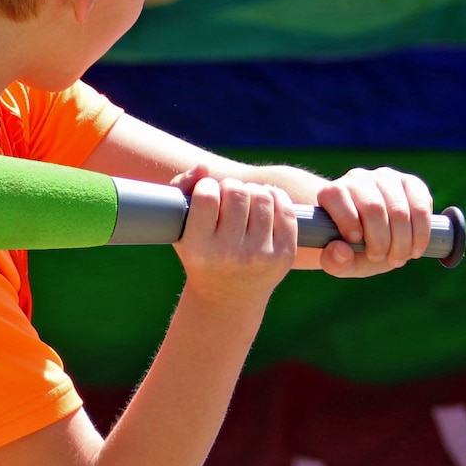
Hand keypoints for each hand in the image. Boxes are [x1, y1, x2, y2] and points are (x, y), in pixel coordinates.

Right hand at [171, 169, 297, 306]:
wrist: (228, 297)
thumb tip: (204, 167)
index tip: (207, 192)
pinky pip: (285, 209)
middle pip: (236, 192)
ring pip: (262, 196)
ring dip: (253, 190)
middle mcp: (230, 254)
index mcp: (199, 248)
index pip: (207, 196)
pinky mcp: (284, 255)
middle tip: (228, 197)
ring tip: (246, 199)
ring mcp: (260, 255)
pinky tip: (266, 201)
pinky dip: (276, 197)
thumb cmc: (201, 254)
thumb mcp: (180, 229)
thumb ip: (181, 189)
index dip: (207, 186)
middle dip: (231, 187)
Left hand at [316, 167, 431, 278]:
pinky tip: (414, 248)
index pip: (336, 195)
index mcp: (333, 193)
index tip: (356, 242)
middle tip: (380, 258)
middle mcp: (358, 178)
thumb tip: (341, 250)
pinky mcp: (411, 183)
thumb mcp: (340, 262)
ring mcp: (386, 178)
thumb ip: (334, 262)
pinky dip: (420, 234)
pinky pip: (421, 207)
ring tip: (398, 257)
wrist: (375, 238)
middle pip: (373, 207)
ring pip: (399, 210)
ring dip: (402, 242)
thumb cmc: (353, 249)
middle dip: (380, 242)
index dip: (347, 221)